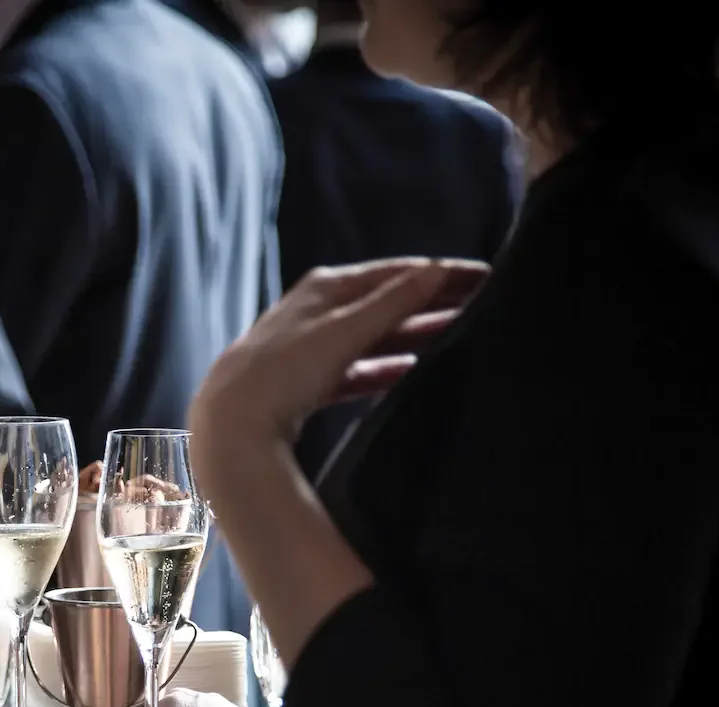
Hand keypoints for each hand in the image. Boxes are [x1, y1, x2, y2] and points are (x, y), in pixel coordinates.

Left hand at [190, 257, 489, 442]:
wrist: (232, 423)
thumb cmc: (285, 370)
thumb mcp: (344, 330)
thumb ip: (392, 302)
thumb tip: (436, 270)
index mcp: (326, 287)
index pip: (396, 272)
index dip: (442, 273)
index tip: (486, 275)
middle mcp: (318, 309)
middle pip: (388, 301)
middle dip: (434, 301)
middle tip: (484, 302)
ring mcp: (312, 346)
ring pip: (376, 335)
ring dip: (416, 333)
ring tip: (460, 333)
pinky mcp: (309, 382)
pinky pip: (359, 368)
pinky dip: (386, 367)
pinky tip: (412, 370)